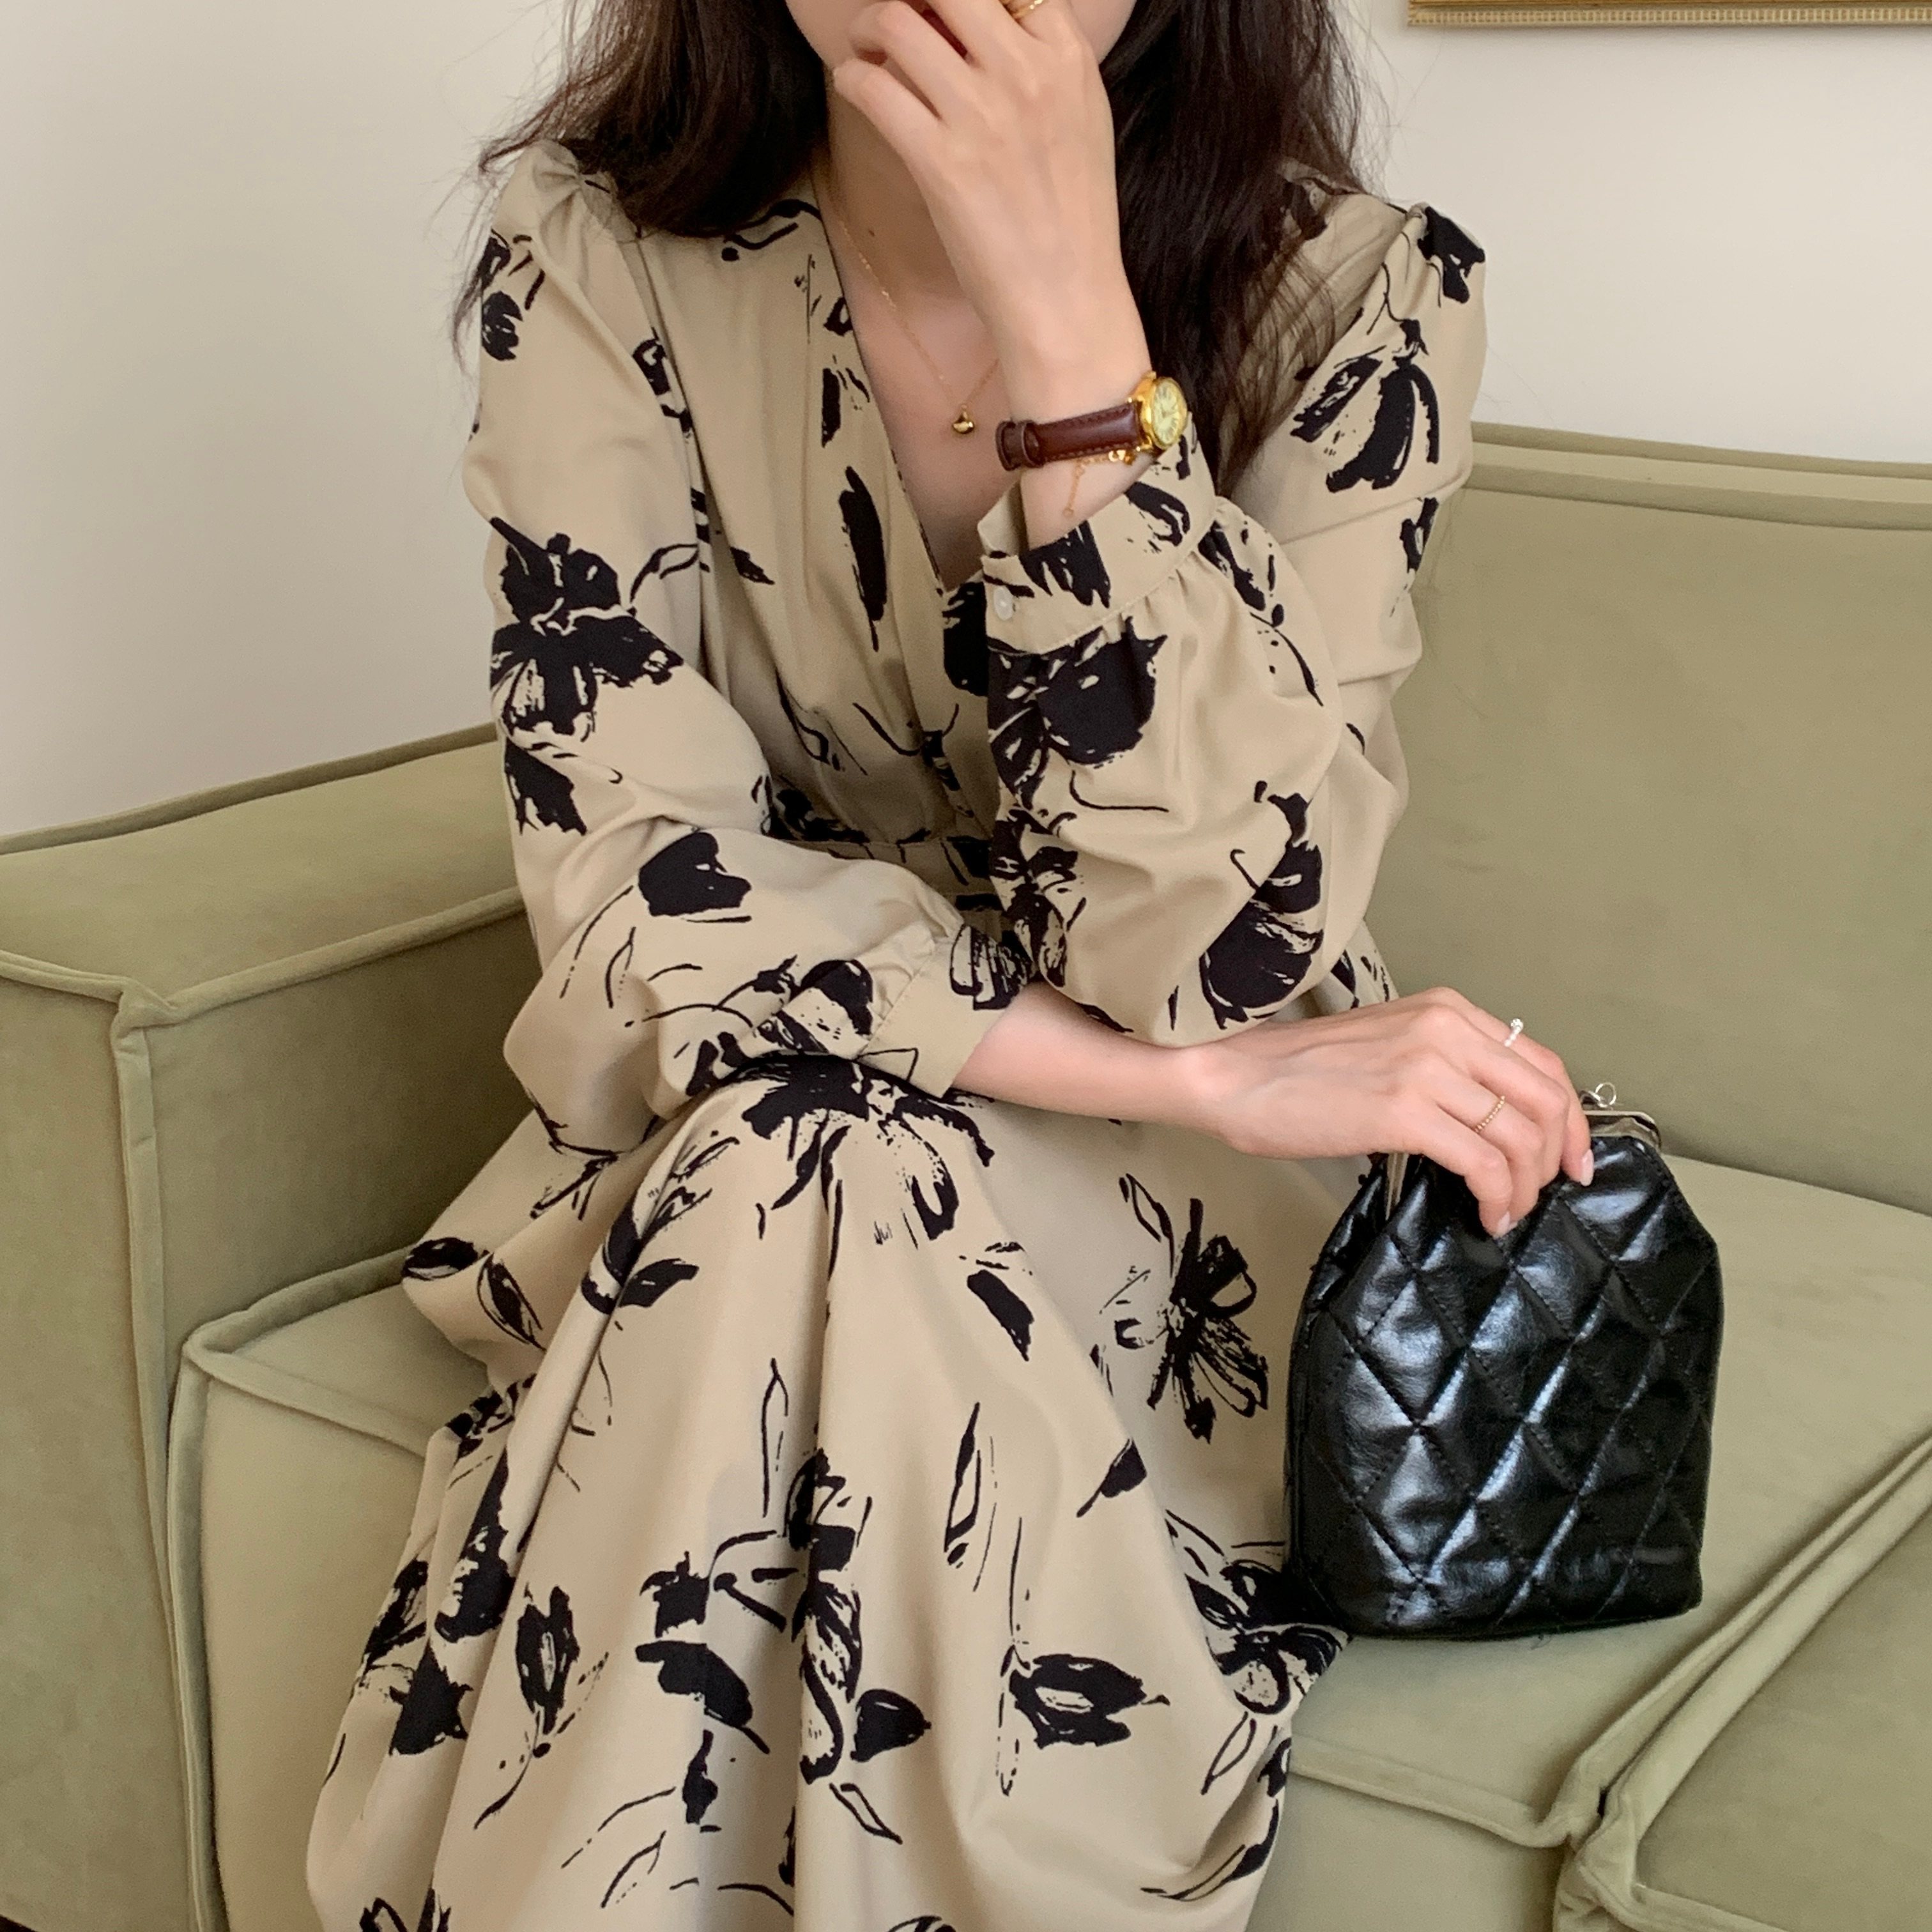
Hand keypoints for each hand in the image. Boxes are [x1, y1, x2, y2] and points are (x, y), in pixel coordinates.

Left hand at [830, 0, 1145, 402]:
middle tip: (895, 22)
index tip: (942, 10)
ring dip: (869, 28)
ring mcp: (981, 115)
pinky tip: (857, 89)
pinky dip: (853, 78)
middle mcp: (1026, 73)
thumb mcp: (1082, 121)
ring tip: (867, 51)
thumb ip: (1044, 66)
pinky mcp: (940, 161)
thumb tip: (986, 31)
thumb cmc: (1072, 221)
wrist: (1067, 299)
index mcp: (1067, 57)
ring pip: (898, 23)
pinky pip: (872, 87)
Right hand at [1171, 987, 1594, 1237]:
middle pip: (1544, 1099)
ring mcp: (1427, 1069)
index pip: (1541, 1062)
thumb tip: (1490, 1118)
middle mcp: (1446, 1031)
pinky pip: (1483, 1163)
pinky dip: (1496, 1197)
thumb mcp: (1387, 1044)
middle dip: (1556, 1158)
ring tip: (1504, 1212)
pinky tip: (1485, 1215)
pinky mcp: (1404, 1112)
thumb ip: (1443, 1064)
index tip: (1573, 1160)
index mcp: (1447, 1011)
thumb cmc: (1297, 1072)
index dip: (1571, 1119)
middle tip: (1541, 1195)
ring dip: (1524, 1187)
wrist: (1234, 1076)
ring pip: (1518, 1136)